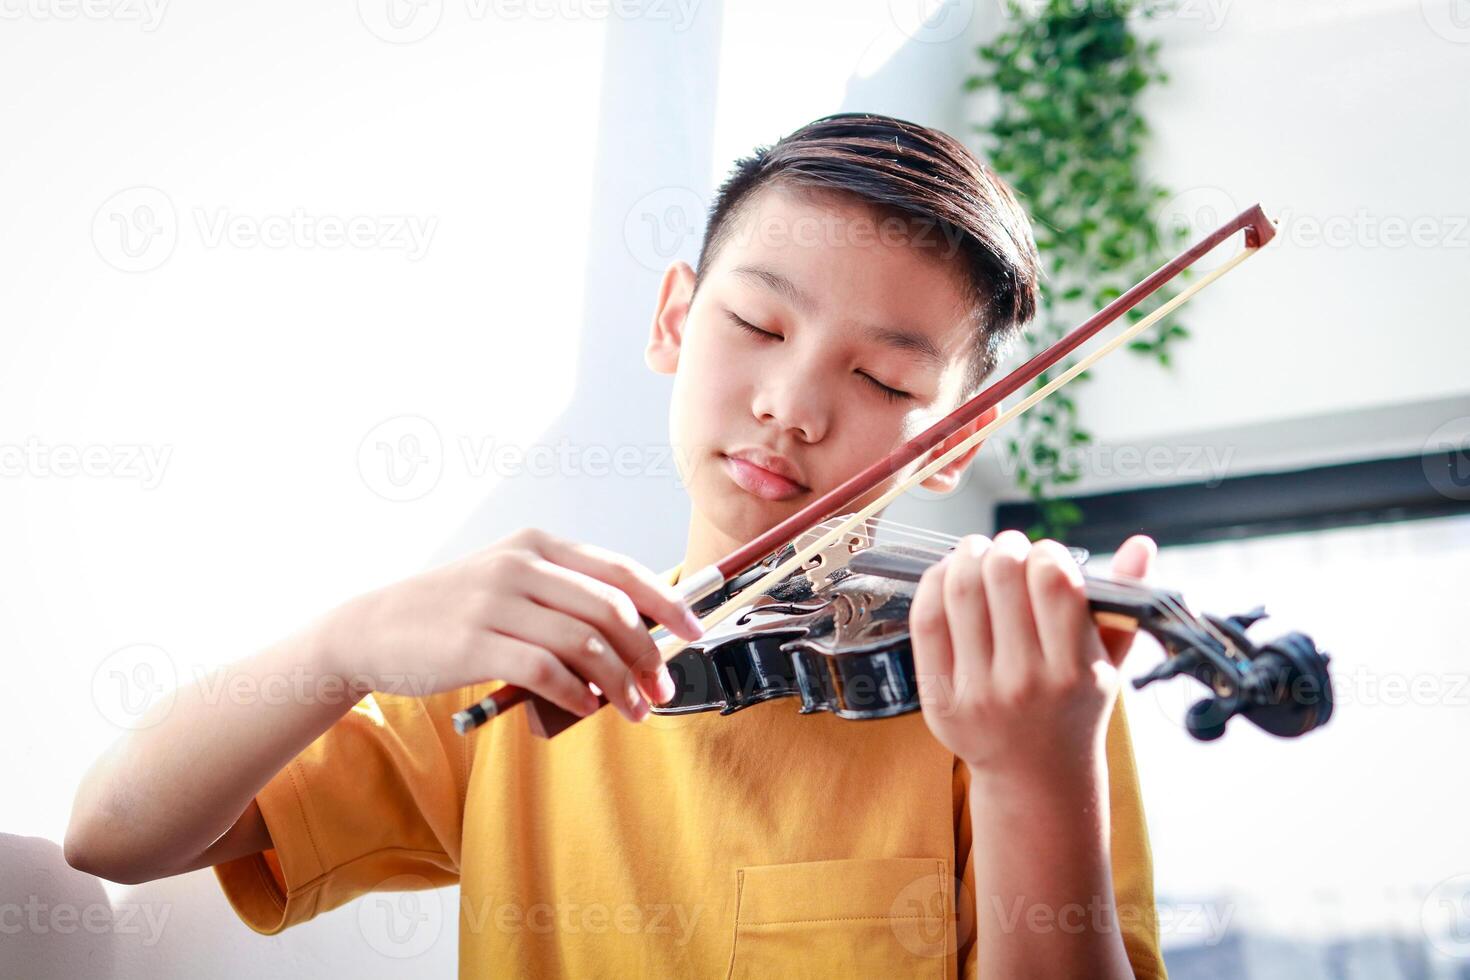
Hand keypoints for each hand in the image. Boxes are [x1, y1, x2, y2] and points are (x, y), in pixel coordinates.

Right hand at [317, 528, 704, 721]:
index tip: (694, 631)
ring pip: (586, 644)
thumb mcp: (510, 585)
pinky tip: (586, 708)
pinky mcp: (475, 643)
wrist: (372, 629)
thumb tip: (636, 634)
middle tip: (661, 689)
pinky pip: (546, 671)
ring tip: (631, 710)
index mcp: (538, 545)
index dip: (666, 602)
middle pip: (611, 610)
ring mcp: (496, 601)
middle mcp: (521, 565)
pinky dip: (576, 694)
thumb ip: (565, 599)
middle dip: (648, 655)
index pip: (620, 569)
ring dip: (619, 684)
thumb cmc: (453, 614)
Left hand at [909, 530, 1155, 776]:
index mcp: (1075, 671)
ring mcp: (978, 692)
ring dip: (967, 555)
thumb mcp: (1108, 663)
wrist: (1035, 776)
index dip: (1047, 553)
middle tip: (1009, 549)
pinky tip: (947, 576)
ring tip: (978, 553)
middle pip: (1002, 575)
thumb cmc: (1073, 706)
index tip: (1046, 557)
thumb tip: (1141, 543)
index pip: (1054, 580)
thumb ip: (1124, 603)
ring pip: (960, 589)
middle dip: (1005, 547)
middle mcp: (1026, 683)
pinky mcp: (939, 697)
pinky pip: (926, 620)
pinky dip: (933, 583)